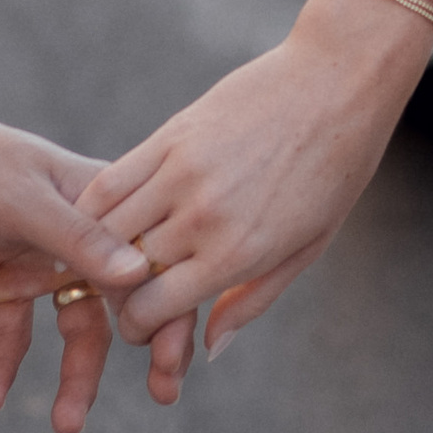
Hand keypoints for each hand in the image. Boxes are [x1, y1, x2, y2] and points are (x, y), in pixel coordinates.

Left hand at [0, 98, 145, 432]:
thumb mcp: (19, 199)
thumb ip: (78, 238)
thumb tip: (141, 276)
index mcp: (102, 202)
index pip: (154, 258)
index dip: (173, 308)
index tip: (176, 362)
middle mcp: (82, 234)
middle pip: (127, 299)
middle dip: (144, 347)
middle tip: (163, 395)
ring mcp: (43, 260)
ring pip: (75, 327)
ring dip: (74, 376)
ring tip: (66, 426)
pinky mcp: (3, 280)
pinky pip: (14, 332)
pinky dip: (5, 363)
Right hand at [82, 0, 430, 358]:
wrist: (338, 85)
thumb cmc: (335, 170)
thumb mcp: (307, 248)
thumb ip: (252, 300)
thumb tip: (209, 348)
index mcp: (237, 255)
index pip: (151, 309)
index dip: (136, 327)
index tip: (143, 325)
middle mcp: (202, 218)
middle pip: (123, 273)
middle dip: (117, 294)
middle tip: (126, 293)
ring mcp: (182, 174)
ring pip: (106, 229)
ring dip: (99, 251)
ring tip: (113, 256)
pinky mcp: (170, 136)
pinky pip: (109, 182)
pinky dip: (94, 208)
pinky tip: (102, 218)